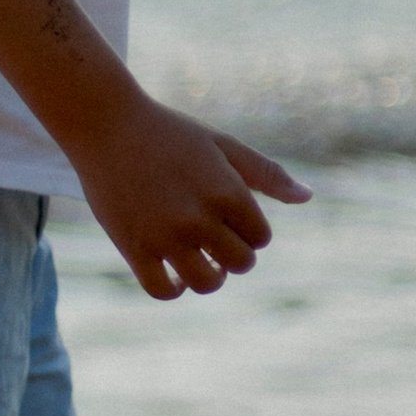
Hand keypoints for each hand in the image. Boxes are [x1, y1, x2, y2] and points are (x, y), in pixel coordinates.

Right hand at [74, 96, 308, 301]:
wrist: (107, 126)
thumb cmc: (170, 133)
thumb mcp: (223, 146)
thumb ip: (266, 174)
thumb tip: (308, 198)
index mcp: (227, 191)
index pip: (260, 237)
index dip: (250, 233)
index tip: (231, 221)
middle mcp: (200, 217)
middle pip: (240, 263)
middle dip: (234, 257)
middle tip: (217, 243)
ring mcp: (165, 235)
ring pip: (206, 282)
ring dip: (209, 278)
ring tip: (201, 265)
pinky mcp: (134, 247)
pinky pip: (161, 290)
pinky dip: (174, 290)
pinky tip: (174, 277)